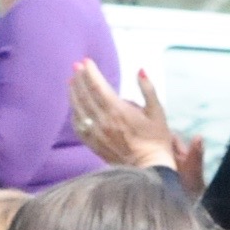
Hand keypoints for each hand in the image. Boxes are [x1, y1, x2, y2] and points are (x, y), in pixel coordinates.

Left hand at [68, 62, 188, 179]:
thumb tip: (140, 70)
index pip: (98, 86)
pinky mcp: (94, 145)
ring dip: (73, 93)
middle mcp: (103, 121)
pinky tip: (74, 107)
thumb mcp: (158, 112)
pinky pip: (79, 127)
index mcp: (118, 110)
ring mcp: (96, 134)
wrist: (149, 169)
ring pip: (78, 109)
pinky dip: (74, 114)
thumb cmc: (156, 140)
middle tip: (75, 66)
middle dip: (79, 78)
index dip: (90, 72)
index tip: (86, 61)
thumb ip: (148, 89)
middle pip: (85, 95)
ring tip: (71, 81)